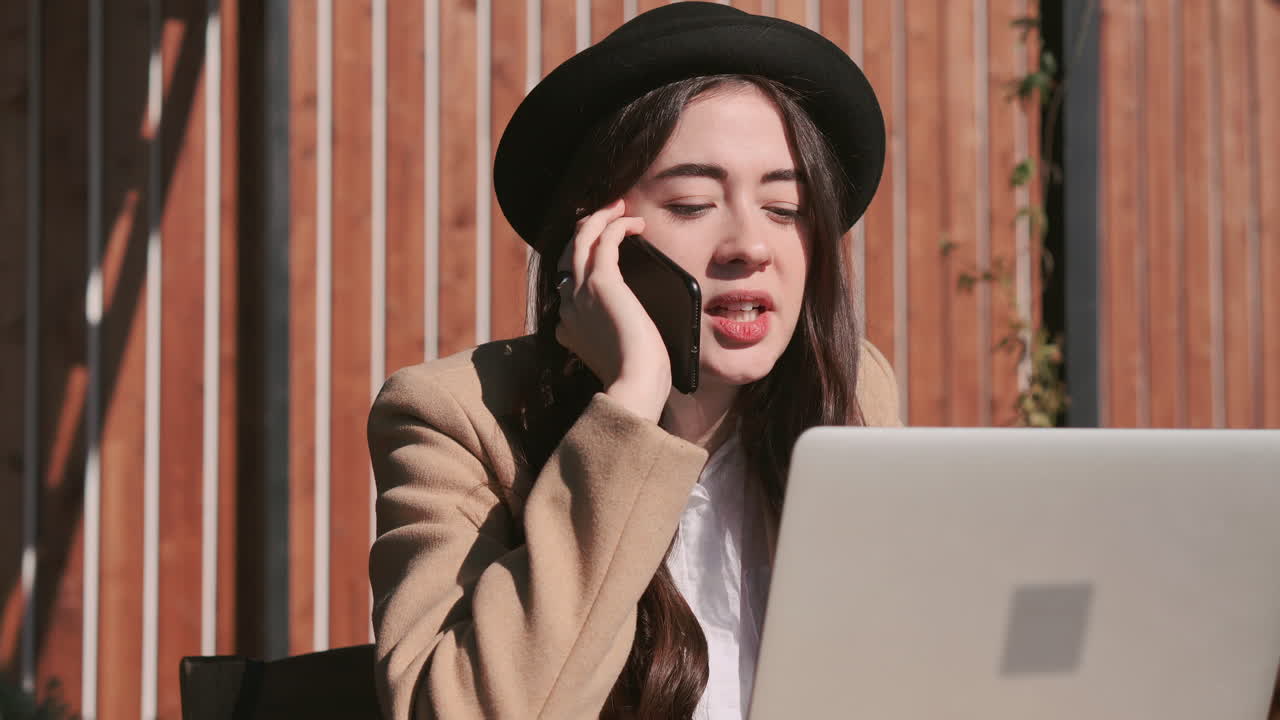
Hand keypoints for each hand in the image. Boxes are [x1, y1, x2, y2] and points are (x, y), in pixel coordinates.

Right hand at [554, 199, 670, 422]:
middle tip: (609, 214)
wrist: (632, 386)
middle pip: (569, 251)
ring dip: (600, 217)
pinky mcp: (602, 282)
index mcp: (568, 323)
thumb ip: (611, 338)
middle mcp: (568, 303)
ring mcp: (581, 291)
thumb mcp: (615, 355)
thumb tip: (627, 324)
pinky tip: (635, 223)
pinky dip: (618, 224)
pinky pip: (604, 238)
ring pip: (581, 238)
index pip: (566, 279)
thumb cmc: (635, 378)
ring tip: (620, 206)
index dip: (581, 257)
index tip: (602, 245)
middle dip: (587, 229)